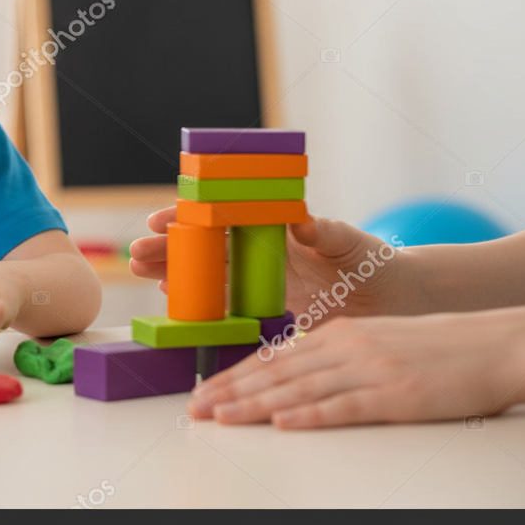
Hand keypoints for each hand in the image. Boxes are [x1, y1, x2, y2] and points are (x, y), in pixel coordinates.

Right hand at [130, 209, 418, 320]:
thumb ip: (324, 231)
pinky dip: (193, 299)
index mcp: (270, 226)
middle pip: (202, 245)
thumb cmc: (369, 260)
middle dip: (167, 246)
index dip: (189, 215)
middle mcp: (257, 251)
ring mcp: (256, 280)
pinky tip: (168, 296)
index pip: (221, 215)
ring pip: (203, 273)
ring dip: (171, 271)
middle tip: (137, 251)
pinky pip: (219, 304)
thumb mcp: (349, 241)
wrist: (387, 299)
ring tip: (139, 270)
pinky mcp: (262, 309)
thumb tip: (301, 220)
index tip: (162, 218)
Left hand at [187, 310, 524, 428]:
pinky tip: (282, 423)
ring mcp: (368, 370)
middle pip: (275, 373)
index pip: (273, 358)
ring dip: (254, 405)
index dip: (233, 376)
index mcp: (337, 333)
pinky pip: (343, 407)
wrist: (491, 345)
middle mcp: (345, 347)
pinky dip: (310, 416)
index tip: (202, 391)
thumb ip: (330, 356)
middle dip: (230, 392)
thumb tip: (289, 377)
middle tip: (195, 409)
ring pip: (298, 389)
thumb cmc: (431, 348)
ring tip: (221, 417)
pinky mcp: (394, 394)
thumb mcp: (370, 341)